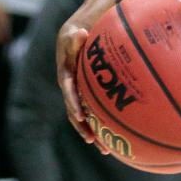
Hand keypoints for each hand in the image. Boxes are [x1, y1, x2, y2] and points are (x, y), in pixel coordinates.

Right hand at [56, 17, 95, 142]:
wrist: (75, 33)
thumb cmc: (77, 31)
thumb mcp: (75, 31)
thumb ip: (76, 36)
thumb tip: (80, 33)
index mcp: (66, 74)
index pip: (69, 92)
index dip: (74, 104)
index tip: (82, 116)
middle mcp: (69, 87)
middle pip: (74, 111)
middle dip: (83, 127)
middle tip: (93, 140)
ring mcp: (77, 92)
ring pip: (83, 116)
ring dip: (92, 132)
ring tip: (105, 149)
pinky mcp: (85, 94)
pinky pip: (92, 112)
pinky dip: (100, 124)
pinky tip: (114, 138)